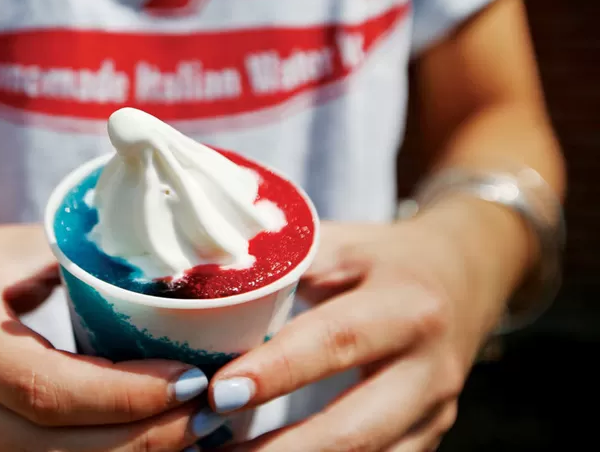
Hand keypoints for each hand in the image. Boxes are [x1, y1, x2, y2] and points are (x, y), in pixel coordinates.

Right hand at [0, 223, 223, 450]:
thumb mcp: (7, 246)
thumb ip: (78, 256)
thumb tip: (161, 261)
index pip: (47, 388)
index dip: (124, 396)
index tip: (189, 379)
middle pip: (52, 446)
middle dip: (142, 439)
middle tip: (208, 413)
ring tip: (192, 430)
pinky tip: (143, 439)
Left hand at [206, 200, 531, 451]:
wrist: (468, 275)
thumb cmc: (386, 258)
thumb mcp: (343, 243)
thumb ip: (286, 262)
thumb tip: (208, 286)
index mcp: (405, 306)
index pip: (334, 342)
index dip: (274, 372)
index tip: (218, 393)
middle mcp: (428, 368)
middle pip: (354, 428)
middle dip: (280, 450)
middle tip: (210, 446)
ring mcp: (434, 412)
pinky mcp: (429, 436)